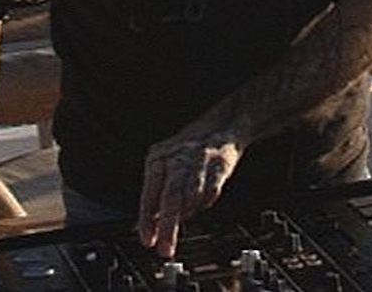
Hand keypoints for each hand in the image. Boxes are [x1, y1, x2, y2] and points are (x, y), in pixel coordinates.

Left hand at [137, 132, 241, 256]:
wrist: (224, 123)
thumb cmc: (190, 148)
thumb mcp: (166, 164)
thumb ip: (157, 193)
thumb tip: (149, 224)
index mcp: (158, 158)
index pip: (149, 194)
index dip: (147, 220)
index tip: (147, 241)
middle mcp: (177, 158)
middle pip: (170, 197)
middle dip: (167, 227)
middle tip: (165, 249)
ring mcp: (199, 161)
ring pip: (191, 197)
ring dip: (189, 212)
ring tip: (188, 216)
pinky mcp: (220, 165)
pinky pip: (210, 193)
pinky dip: (205, 202)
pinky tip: (203, 201)